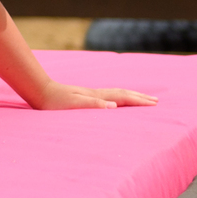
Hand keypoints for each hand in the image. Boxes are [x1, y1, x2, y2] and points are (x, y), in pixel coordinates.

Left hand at [29, 82, 157, 110]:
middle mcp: (96, 93)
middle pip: (123, 93)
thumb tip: (114, 106)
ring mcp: (91, 94)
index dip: (139, 101)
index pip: (123, 98)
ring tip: (142, 98)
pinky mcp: (85, 97)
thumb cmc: (55, 102)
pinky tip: (117, 102)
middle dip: (140, 97)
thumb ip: (93, 104)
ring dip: (131, 96)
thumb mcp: (73, 104)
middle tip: (156, 101)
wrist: (40, 91)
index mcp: (97, 96)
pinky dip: (118, 98)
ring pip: (116, 93)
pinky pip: (108, 97)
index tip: (154, 104)